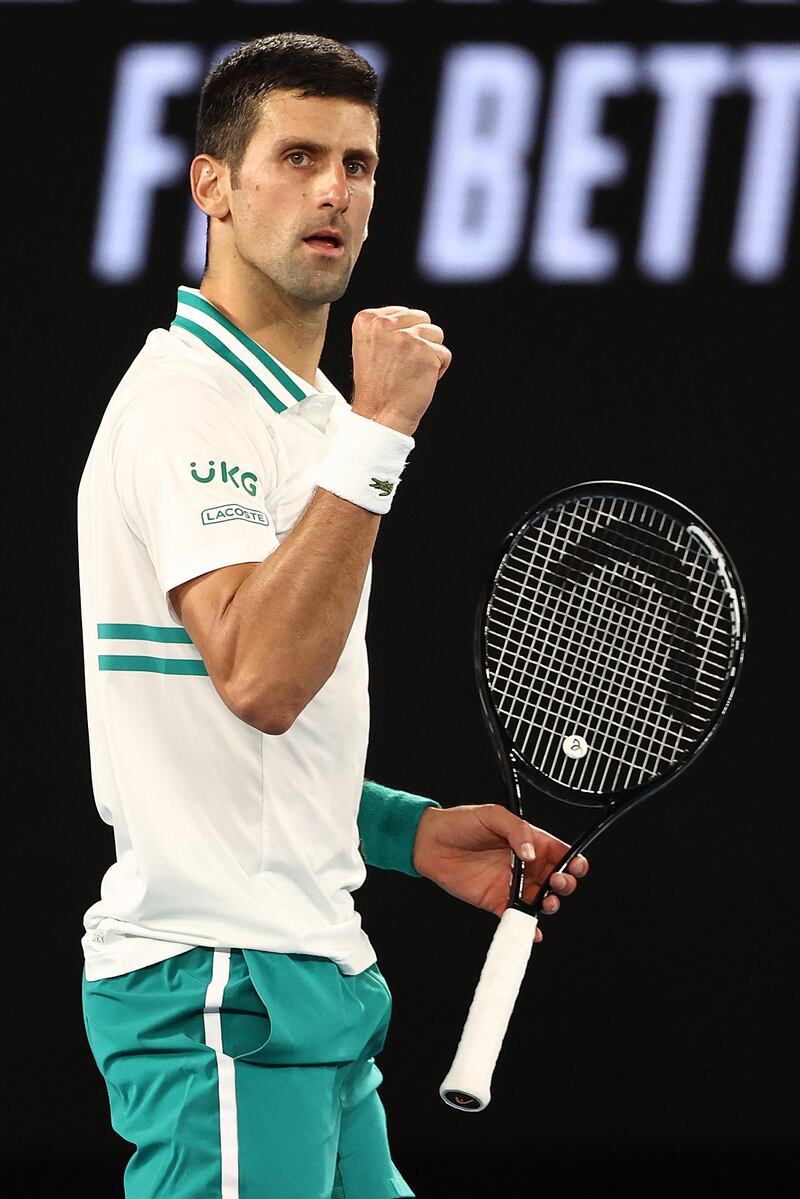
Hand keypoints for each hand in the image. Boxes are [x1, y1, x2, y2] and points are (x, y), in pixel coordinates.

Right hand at [351, 305, 451, 436]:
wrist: (379, 415)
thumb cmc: (375, 387)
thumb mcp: (368, 346)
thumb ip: (385, 327)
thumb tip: (411, 317)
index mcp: (367, 319)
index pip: (404, 313)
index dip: (404, 336)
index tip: (391, 356)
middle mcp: (385, 324)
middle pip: (423, 319)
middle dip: (419, 340)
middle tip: (403, 365)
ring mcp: (406, 338)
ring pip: (436, 334)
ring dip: (430, 354)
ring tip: (411, 372)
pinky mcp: (426, 352)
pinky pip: (445, 354)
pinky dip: (438, 370)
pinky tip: (419, 380)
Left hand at [412, 804, 588, 939]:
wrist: (430, 842)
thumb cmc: (461, 822)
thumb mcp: (493, 815)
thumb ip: (517, 830)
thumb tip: (531, 853)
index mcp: (530, 842)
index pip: (561, 854)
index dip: (574, 862)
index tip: (576, 867)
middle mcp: (525, 866)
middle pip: (557, 880)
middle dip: (565, 884)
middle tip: (556, 883)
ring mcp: (512, 886)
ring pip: (541, 901)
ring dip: (551, 905)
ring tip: (545, 903)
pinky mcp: (496, 902)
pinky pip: (517, 918)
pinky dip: (527, 927)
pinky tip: (533, 930)